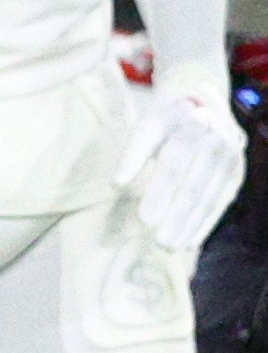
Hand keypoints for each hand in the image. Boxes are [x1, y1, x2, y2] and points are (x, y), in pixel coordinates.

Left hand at [116, 71, 245, 253]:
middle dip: (176, 215)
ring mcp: (232, 159)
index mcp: (192, 123)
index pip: (175, 162)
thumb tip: (117, 184)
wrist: (201, 105)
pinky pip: (221, 202)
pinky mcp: (236, 175)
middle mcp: (218, 140)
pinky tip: (190, 241)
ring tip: (170, 247)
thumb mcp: (145, 127)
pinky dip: (205, 223)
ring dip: (190, 224)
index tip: (143, 219)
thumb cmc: (163, 121)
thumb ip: (132, 154)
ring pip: (209, 197)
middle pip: (194, 185)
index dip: (160, 192)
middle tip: (158, 241)